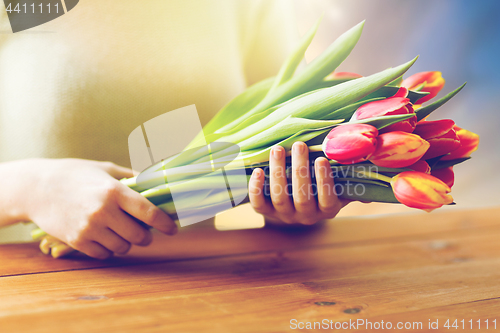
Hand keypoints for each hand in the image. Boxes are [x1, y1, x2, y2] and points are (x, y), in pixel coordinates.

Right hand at [22, 159, 176, 258]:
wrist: (37, 187)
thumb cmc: (76, 174)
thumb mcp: (106, 169)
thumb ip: (133, 178)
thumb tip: (158, 183)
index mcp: (114, 191)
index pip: (149, 212)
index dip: (165, 223)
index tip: (173, 228)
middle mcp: (104, 211)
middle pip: (140, 236)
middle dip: (147, 236)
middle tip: (145, 232)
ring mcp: (89, 228)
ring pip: (123, 247)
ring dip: (128, 243)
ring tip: (122, 232)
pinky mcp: (77, 241)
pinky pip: (104, 254)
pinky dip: (109, 249)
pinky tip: (105, 237)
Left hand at [249, 142, 348, 224]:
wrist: (296, 203)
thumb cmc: (324, 187)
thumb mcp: (343, 187)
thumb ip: (358, 182)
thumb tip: (389, 180)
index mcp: (328, 209)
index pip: (327, 199)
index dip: (323, 181)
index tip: (322, 159)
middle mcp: (306, 216)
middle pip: (301, 197)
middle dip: (299, 170)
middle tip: (298, 145)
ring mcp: (285, 215)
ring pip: (279, 197)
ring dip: (278, 173)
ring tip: (278, 149)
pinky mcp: (267, 212)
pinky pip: (259, 204)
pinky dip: (256, 188)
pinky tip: (257, 170)